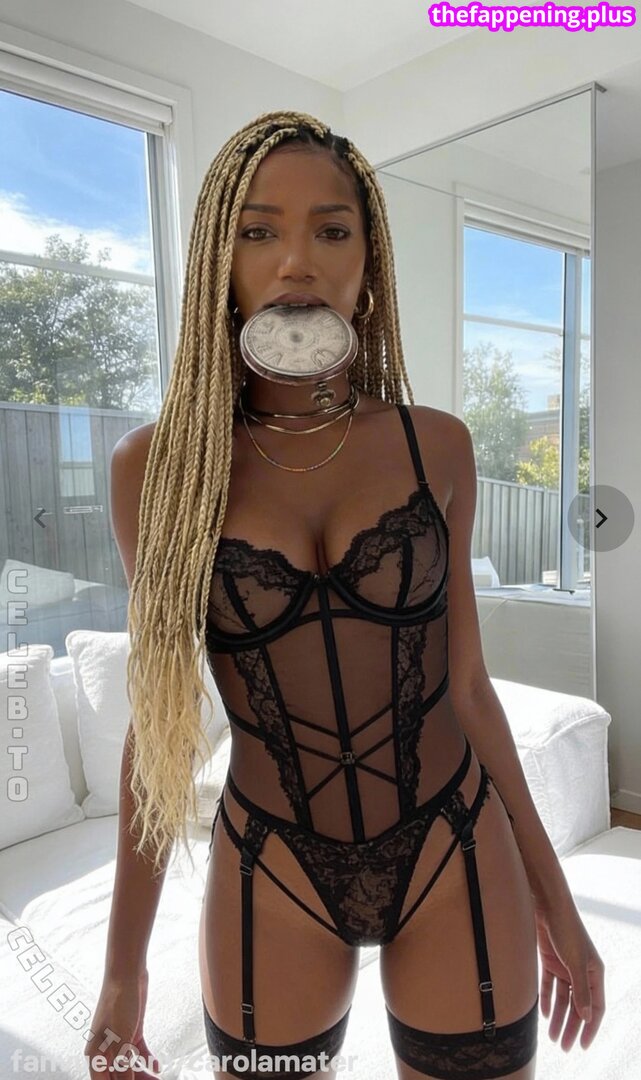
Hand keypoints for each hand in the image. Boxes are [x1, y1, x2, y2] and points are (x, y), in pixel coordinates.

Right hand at [84, 968, 161, 1078]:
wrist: (127, 973)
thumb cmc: (117, 1000)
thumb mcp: (121, 1037)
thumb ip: (123, 1065)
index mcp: (95, 1053)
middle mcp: (105, 1049)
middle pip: (117, 1076)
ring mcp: (118, 1040)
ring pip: (129, 1066)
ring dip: (142, 1074)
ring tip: (155, 1079)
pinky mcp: (130, 1031)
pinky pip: (137, 1052)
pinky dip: (146, 1059)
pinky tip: (156, 1065)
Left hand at [534, 896, 604, 1051]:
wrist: (547, 905)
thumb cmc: (566, 930)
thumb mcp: (575, 962)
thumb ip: (581, 990)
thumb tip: (588, 1016)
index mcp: (595, 973)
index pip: (596, 1007)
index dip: (590, 1027)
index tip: (583, 1046)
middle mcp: (582, 971)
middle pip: (578, 1006)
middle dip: (571, 1027)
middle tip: (563, 1047)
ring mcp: (565, 966)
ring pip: (563, 998)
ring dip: (558, 1017)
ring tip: (551, 1037)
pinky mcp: (550, 960)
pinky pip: (549, 985)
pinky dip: (547, 999)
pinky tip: (544, 1014)